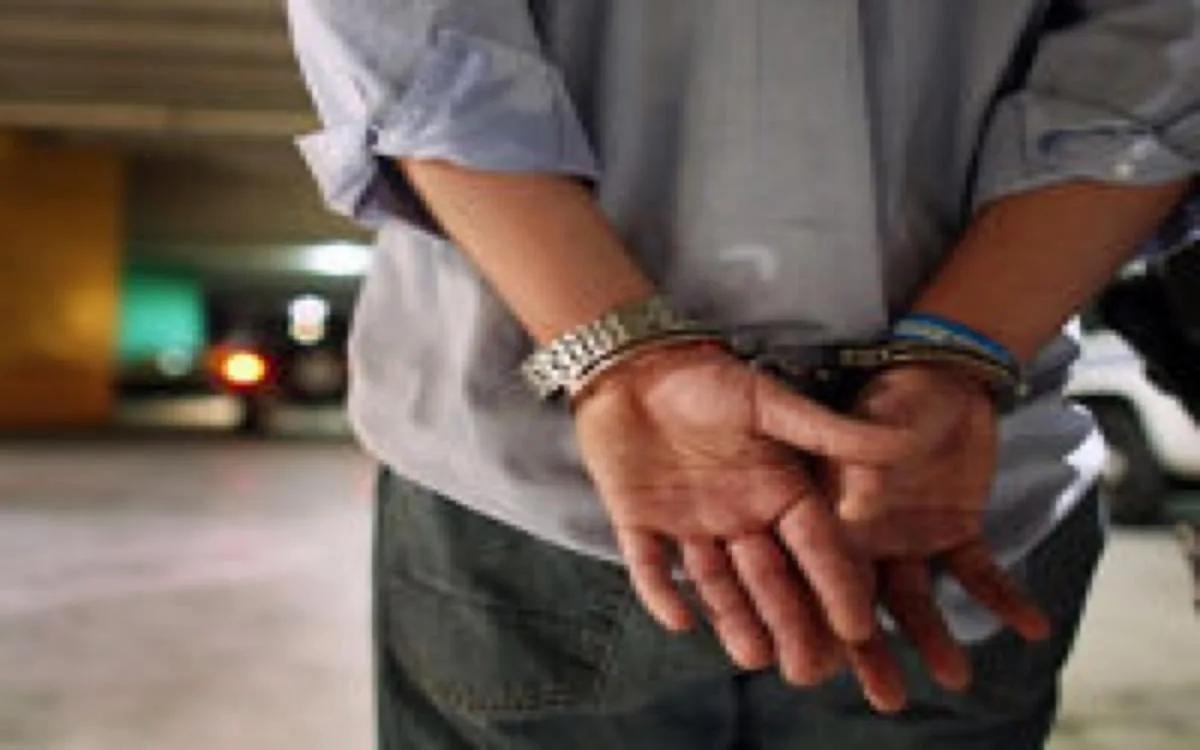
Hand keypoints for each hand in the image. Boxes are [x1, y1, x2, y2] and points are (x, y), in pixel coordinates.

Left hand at [571, 342, 918, 704]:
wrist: (634, 362)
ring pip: (718, 582)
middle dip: (791, 622)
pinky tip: (680, 620)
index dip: (836, 585)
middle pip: (771, 578)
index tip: (858, 626)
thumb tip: (900, 446)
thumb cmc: (706, 377)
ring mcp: (689, 521)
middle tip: (811, 670)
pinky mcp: (639, 520)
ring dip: (735, 618)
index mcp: (777, 488)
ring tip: (755, 657)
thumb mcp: (769, 401)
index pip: (815, 546)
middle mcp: (739, 514)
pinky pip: (651, 565)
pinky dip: (661, 592)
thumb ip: (826, 430)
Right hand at [832, 364, 1049, 688]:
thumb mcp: (869, 425)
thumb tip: (851, 518)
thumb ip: (857, 470)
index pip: (820, 574)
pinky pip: (976, 573)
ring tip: (956, 680)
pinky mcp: (953, 532)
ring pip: (915, 601)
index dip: (825, 617)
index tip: (831, 661)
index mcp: (827, 513)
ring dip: (934, 638)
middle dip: (873, 653)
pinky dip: (1004, 599)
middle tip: (886, 698)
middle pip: (861, 603)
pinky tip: (1031, 626)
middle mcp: (862, 536)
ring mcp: (908, 538)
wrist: (949, 375)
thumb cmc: (895, 393)